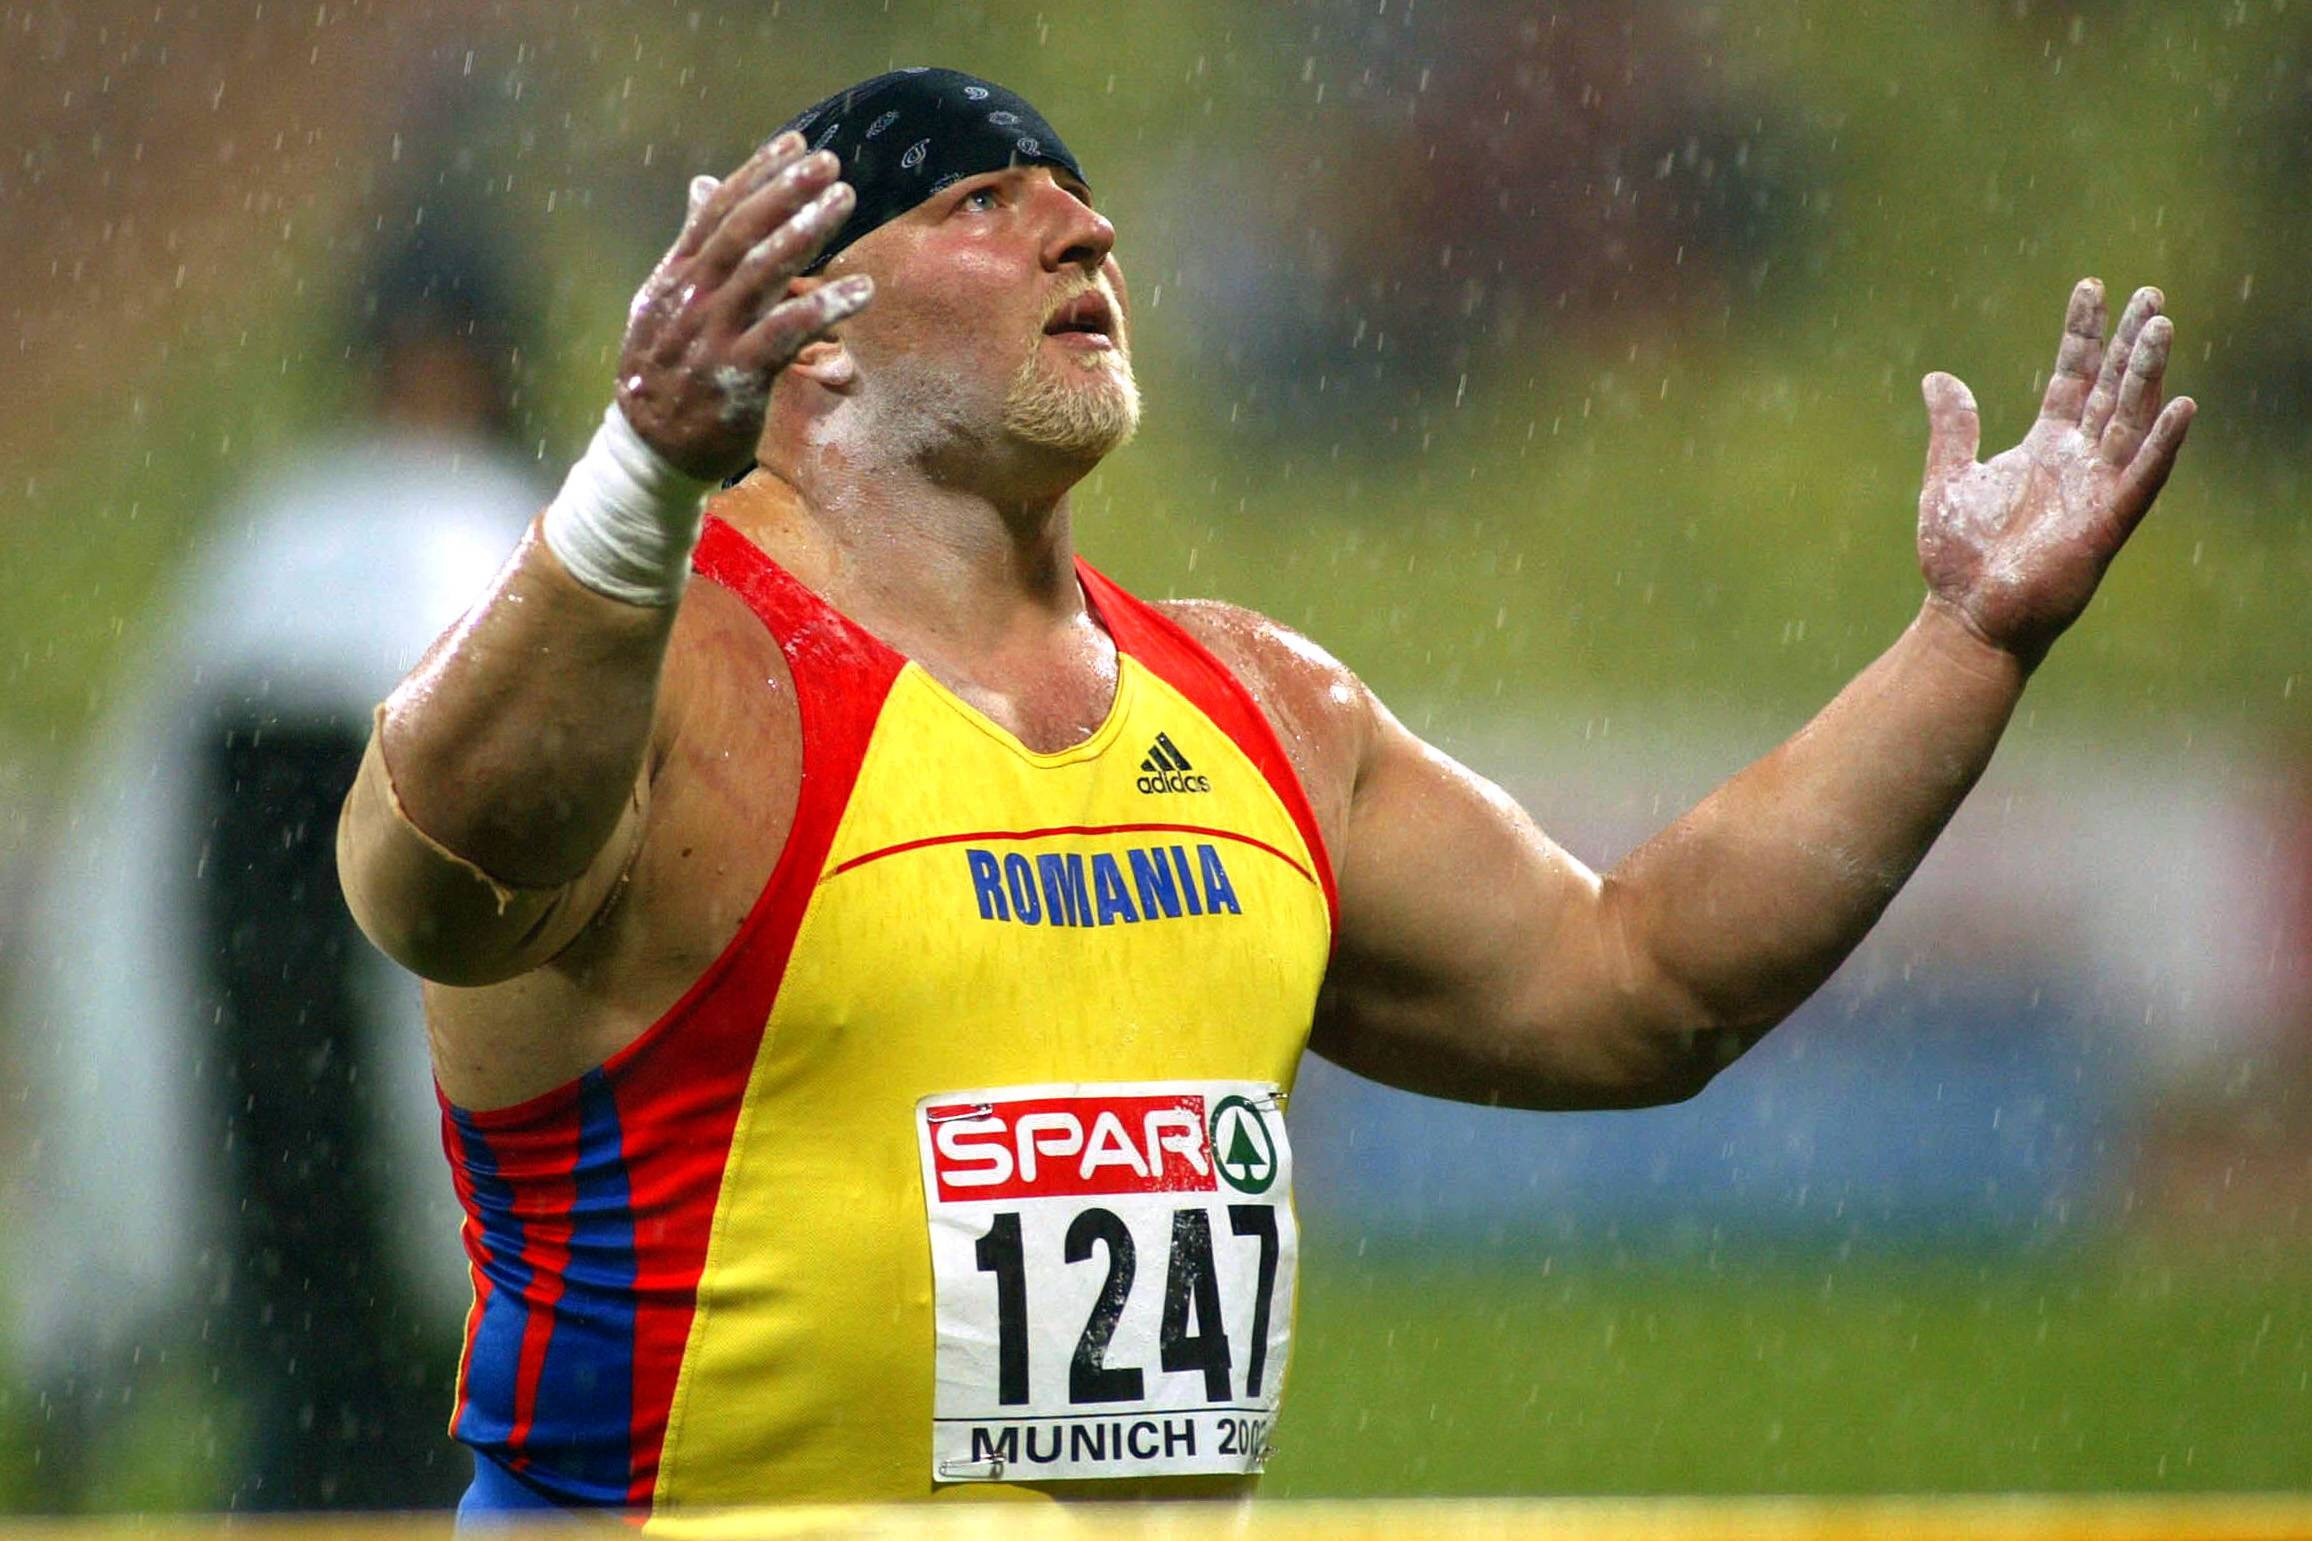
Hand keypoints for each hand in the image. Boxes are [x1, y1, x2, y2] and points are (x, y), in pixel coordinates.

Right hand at [614, 133, 874, 479]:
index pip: (715, 212)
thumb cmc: (670, 373)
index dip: (756, 174)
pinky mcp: (736, 374)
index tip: (796, 144)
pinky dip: (825, 306)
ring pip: (762, 272)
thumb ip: (693, 247)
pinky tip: (862, 290)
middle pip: (740, 232)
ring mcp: (711, 336)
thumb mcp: (667, 303)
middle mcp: (690, 298)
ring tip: (844, 204)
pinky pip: (785, 331)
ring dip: (807, 233)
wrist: (650, 450)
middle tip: (829, 165)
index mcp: (674, 277)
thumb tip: (703, 186)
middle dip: (786, 192)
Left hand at [1915, 279, 2195, 667]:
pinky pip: (2142, 477)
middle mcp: (2078, 460)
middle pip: (2113, 388)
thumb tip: (1938, 379)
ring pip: (2132, 420)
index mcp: (2045, 446)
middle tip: (2149, 294)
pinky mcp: (2107, 523)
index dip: (2083, 334)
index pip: (2072, 376)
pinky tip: (2183, 407)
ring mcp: (2097, 488)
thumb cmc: (1960, 558)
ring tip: (2161, 327)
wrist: (1966, 615)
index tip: (2091, 287)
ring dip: (2148, 375)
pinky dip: (2162, 443)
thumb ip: (1954, 428)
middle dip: (2129, 342)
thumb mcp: (1948, 479)